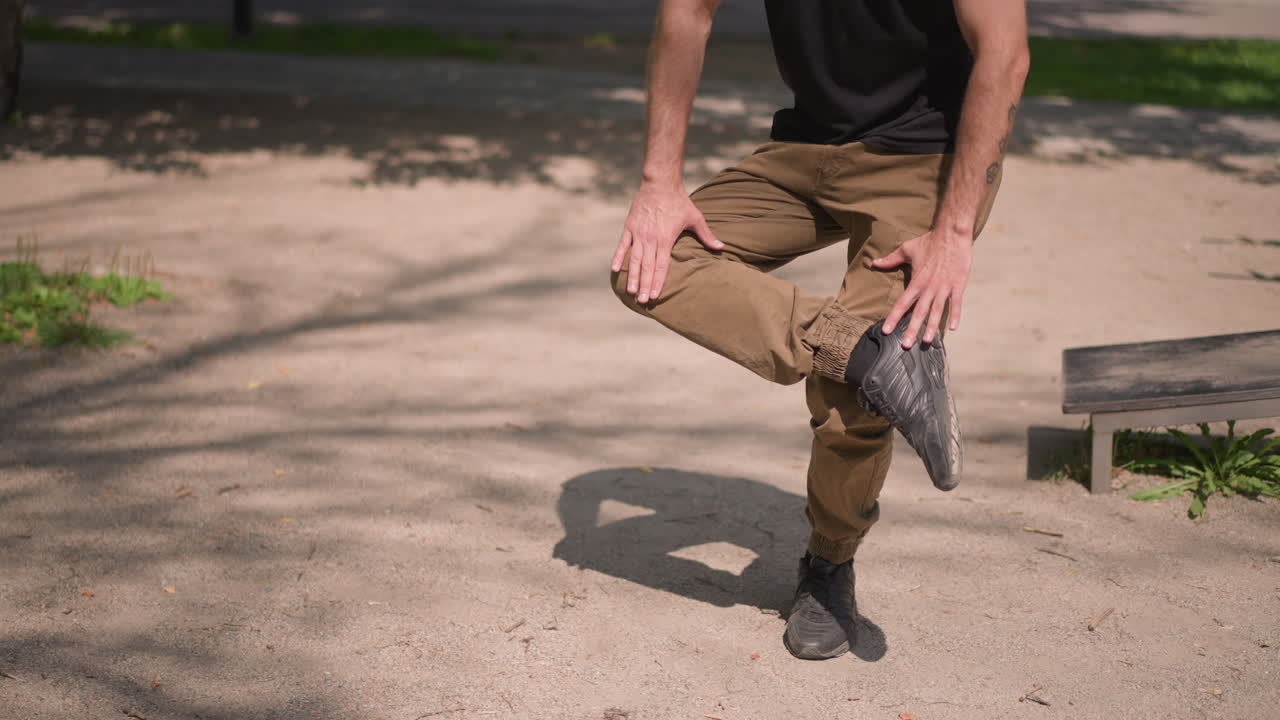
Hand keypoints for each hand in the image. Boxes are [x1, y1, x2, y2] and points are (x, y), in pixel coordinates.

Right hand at [611, 180, 722, 302]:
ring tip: (631, 291)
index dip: (658, 282)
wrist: (660, 183)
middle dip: (645, 285)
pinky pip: (622, 245)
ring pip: (635, 259)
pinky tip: (615, 270)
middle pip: (647, 267)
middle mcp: (650, 239)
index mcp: (665, 239)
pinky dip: (618, 257)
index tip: (655, 296)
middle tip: (642, 301)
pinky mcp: (630, 227)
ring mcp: (638, 233)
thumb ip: (707, 235)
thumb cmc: (679, 201)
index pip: (662, 266)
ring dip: (633, 276)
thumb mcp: (695, 218)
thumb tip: (721, 248)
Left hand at [871, 228, 973, 347]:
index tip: (886, 331)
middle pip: (919, 312)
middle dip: (911, 330)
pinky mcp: (958, 285)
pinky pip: (956, 303)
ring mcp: (944, 287)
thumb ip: (890, 259)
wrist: (952, 234)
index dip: (893, 318)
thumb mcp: (907, 249)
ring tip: (927, 341)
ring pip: (937, 311)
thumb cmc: (929, 241)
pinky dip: (955, 315)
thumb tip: (874, 263)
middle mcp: (929, 287)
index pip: (902, 303)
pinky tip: (953, 328)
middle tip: (905, 346)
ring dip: (932, 327)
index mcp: (916, 281)